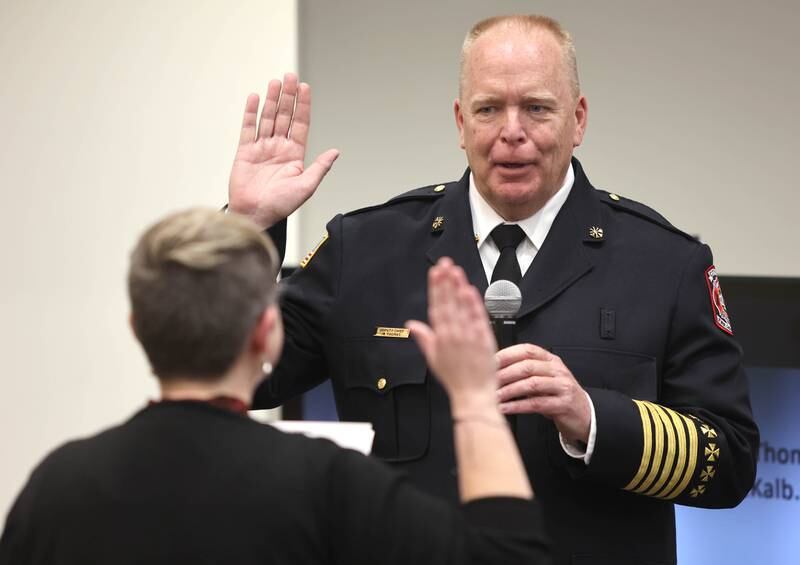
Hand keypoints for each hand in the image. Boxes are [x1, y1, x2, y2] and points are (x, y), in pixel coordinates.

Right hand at [228, 73, 338, 227]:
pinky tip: (256, 98)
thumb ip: (320, 167)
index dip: (303, 106)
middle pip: (284, 117)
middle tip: (290, 77)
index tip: (305, 88)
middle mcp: (279, 148)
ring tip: (276, 82)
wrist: (255, 215)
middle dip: (288, 96)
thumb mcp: (306, 187)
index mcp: (294, 155)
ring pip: (268, 118)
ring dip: (272, 100)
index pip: (300, 124)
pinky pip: (248, 128)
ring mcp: (262, 149)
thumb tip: (335, 152)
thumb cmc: (280, 206)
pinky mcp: (245, 152)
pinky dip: (251, 112)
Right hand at [406, 258, 497, 408]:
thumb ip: (424, 338)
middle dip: (445, 282)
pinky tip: (470, 290)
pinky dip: (473, 304)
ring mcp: (469, 336)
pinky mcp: (483, 339)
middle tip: (444, 263)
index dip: (435, 289)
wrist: (473, 394)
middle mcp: (453, 334)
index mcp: (440, 338)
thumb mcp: (433, 358)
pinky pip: (477, 318)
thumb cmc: (455, 378)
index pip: (436, 307)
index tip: (434, 273)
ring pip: (461, 307)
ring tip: (455, 271)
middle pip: (448, 303)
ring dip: (458, 287)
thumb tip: (411, 325)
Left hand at [496, 344, 590, 443]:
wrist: (583, 413)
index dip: (507, 355)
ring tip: (493, 396)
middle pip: (527, 366)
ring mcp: (562, 386)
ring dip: (509, 390)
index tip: (489, 362)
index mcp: (550, 360)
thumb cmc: (558, 395)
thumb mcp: (544, 378)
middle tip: (488, 382)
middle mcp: (557, 370)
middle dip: (504, 374)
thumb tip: (495, 368)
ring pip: (532, 384)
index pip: (527, 350)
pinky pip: (537, 404)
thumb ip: (525, 371)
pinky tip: (505, 408)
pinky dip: (518, 406)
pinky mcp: (563, 404)